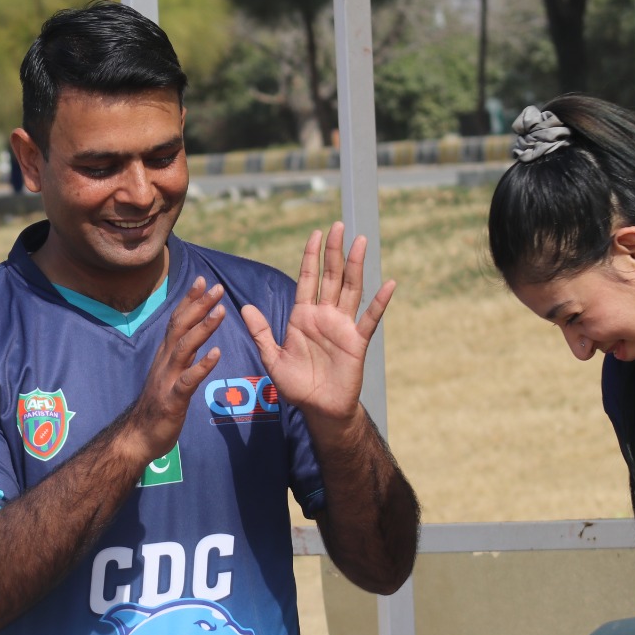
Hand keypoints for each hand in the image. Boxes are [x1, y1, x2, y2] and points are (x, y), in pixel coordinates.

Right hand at [123, 277, 224, 459]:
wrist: (139, 436)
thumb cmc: (158, 406)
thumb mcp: (169, 375)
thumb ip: (181, 356)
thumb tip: (196, 337)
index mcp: (165, 356)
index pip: (177, 321)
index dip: (189, 300)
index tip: (203, 281)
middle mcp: (165, 362)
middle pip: (181, 327)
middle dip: (199, 306)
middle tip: (217, 287)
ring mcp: (167, 380)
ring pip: (184, 348)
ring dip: (203, 328)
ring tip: (220, 312)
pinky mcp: (173, 399)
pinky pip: (188, 380)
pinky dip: (202, 366)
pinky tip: (216, 354)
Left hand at [242, 221, 394, 422]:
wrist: (319, 409)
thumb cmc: (296, 385)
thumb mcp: (272, 358)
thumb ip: (261, 333)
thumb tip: (245, 307)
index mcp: (303, 316)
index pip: (308, 279)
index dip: (311, 256)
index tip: (315, 233)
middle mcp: (324, 316)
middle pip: (331, 276)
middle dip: (333, 251)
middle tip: (338, 226)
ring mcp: (343, 327)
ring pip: (350, 289)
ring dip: (355, 265)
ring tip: (360, 242)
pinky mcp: (357, 342)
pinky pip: (370, 318)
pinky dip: (380, 302)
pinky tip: (388, 284)